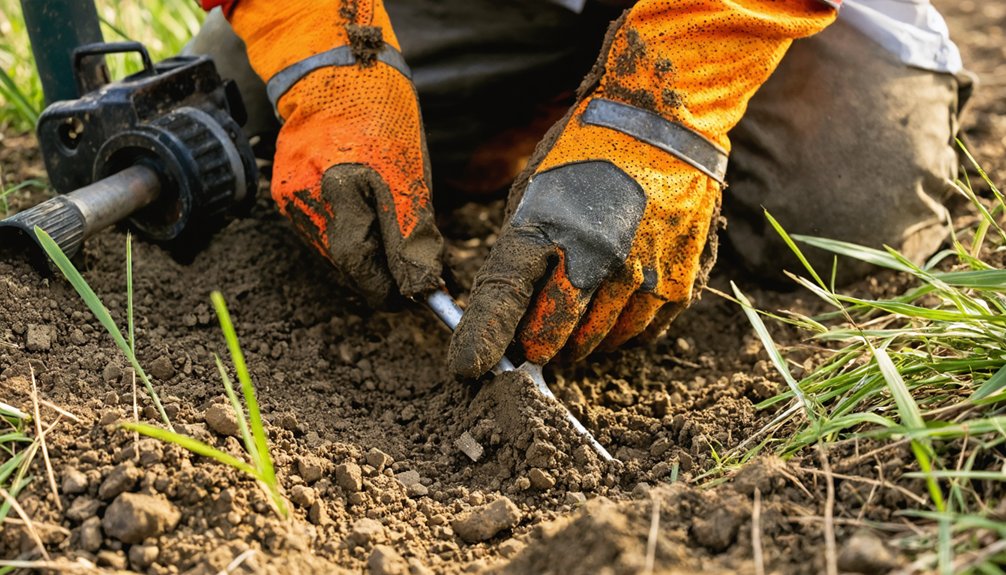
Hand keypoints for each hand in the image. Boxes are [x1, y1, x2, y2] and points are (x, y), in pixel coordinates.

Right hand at [227, 0, 442, 305]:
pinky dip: (344, 236)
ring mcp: (293, 196)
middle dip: (378, 275)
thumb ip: (414, 231)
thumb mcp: (412, 173)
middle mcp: (312, 195)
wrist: (334, 77)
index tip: (408, 298)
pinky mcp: (285, 195)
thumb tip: (422, 281)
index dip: (385, 288)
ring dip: (362, 257)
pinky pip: (319, 232)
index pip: (361, 263)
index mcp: (347, 185)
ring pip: (332, 250)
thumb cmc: (382, 118)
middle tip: (405, 280)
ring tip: (387, 247)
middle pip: (345, 261)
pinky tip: (361, 222)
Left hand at [449, 0, 835, 377]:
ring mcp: (641, 273)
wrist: (663, 118)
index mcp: (544, 227)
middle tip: (534, 338)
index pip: (504, 299)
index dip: (482, 341)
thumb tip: (511, 309)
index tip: (468, 369)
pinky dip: (620, 333)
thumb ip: (521, 252)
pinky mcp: (679, 282)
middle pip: (552, 337)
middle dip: (536, 346)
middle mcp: (593, 257)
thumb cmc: (585, 152)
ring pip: (598, 343)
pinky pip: (641, 334)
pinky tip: (613, 312)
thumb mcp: (533, 189)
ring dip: (579, 341)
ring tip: (576, 320)